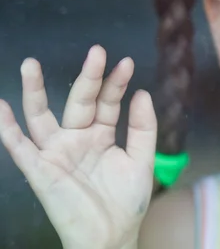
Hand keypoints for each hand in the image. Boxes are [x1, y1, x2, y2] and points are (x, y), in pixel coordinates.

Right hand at [0, 45, 156, 248]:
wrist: (111, 237)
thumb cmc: (126, 201)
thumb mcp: (142, 160)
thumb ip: (143, 128)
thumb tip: (142, 93)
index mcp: (102, 136)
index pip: (107, 103)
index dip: (115, 84)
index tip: (125, 62)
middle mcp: (78, 139)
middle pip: (79, 102)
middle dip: (88, 78)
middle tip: (97, 51)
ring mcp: (57, 152)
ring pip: (42, 116)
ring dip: (35, 92)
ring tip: (31, 64)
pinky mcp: (41, 170)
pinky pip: (21, 147)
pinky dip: (9, 129)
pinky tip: (2, 108)